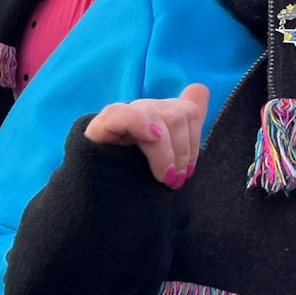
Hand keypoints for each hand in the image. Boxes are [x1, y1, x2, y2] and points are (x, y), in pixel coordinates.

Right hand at [84, 83, 209, 188]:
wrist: (96, 206)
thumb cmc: (135, 184)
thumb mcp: (166, 161)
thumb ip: (186, 130)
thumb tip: (199, 88)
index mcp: (160, 117)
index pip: (189, 110)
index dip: (194, 142)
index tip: (187, 171)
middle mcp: (142, 112)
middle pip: (178, 113)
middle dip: (183, 151)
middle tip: (175, 180)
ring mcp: (121, 117)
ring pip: (156, 115)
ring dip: (165, 152)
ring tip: (164, 178)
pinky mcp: (98, 128)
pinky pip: (122, 114)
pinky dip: (141, 124)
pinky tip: (151, 137)